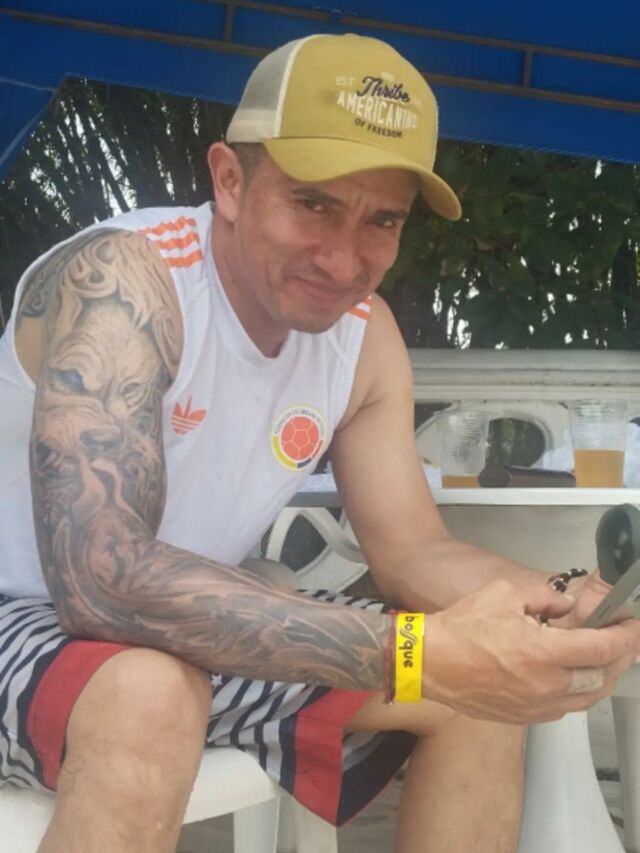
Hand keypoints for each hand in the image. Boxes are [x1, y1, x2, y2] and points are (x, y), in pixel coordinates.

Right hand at [422, 578, 639, 723]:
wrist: (428, 661)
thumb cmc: (461, 628)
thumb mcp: (505, 594)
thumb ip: (544, 597)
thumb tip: (564, 606)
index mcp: (542, 652)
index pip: (602, 648)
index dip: (625, 636)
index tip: (632, 626)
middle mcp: (544, 685)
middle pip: (602, 677)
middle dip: (619, 657)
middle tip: (622, 641)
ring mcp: (535, 705)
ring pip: (586, 699)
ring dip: (601, 678)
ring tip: (604, 660)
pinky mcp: (523, 717)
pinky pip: (563, 708)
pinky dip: (577, 692)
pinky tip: (573, 677)